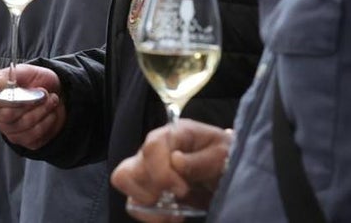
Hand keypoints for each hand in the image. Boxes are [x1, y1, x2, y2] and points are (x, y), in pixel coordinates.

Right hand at [0, 64, 65, 149]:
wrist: (54, 93)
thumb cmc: (35, 81)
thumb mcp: (23, 71)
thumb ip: (5, 76)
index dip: (12, 97)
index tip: (27, 89)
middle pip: (9, 116)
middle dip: (31, 104)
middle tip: (44, 94)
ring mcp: (10, 130)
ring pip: (24, 125)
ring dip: (42, 111)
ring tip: (51, 100)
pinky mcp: (24, 140)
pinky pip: (34, 135)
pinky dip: (47, 122)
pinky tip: (50, 113)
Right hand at [111, 120, 232, 219]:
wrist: (226, 166)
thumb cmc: (225, 156)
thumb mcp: (223, 155)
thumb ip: (200, 159)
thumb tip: (175, 161)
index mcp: (173, 134)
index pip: (152, 147)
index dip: (162, 172)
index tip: (182, 190)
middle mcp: (153, 149)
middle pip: (129, 168)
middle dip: (151, 190)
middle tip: (175, 199)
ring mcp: (146, 167)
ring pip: (124, 182)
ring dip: (146, 202)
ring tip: (170, 211)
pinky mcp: (147, 185)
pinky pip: (133, 200)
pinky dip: (148, 213)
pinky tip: (169, 215)